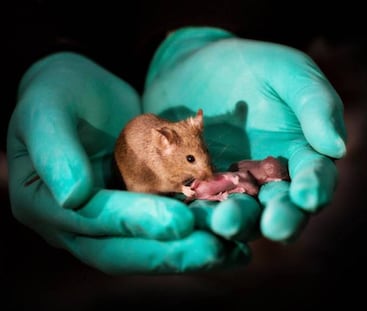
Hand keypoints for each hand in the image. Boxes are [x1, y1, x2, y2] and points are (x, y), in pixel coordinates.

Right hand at [6, 52, 249, 274]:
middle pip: (123, 250)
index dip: (134, 224)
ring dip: (190, 250)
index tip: (179, 222)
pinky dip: (196, 229)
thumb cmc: (58, 94)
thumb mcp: (45, 110)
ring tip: (233, 251)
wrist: (83, 91)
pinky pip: (165, 222)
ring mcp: (110, 218)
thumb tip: (71, 198)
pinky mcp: (137, 206)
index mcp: (44, 205)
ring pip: (149, 244)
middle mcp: (77, 223)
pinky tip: (229, 232)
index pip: (92, 221)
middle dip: (171, 253)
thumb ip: (54, 150)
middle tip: (216, 250)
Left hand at [142, 27, 346, 241]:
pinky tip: (192, 217)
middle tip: (273, 225)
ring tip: (225, 221)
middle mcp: (271, 178)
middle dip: (280, 219)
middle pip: (281, 207)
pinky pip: (201, 205)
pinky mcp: (200, 187)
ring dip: (237, 222)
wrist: (195, 66)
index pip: (316, 177)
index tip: (308, 196)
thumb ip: (316, 104)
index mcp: (301, 153)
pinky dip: (199, 214)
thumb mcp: (288, 73)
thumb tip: (337, 148)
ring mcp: (234, 186)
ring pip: (242, 214)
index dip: (316, 188)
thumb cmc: (250, 66)